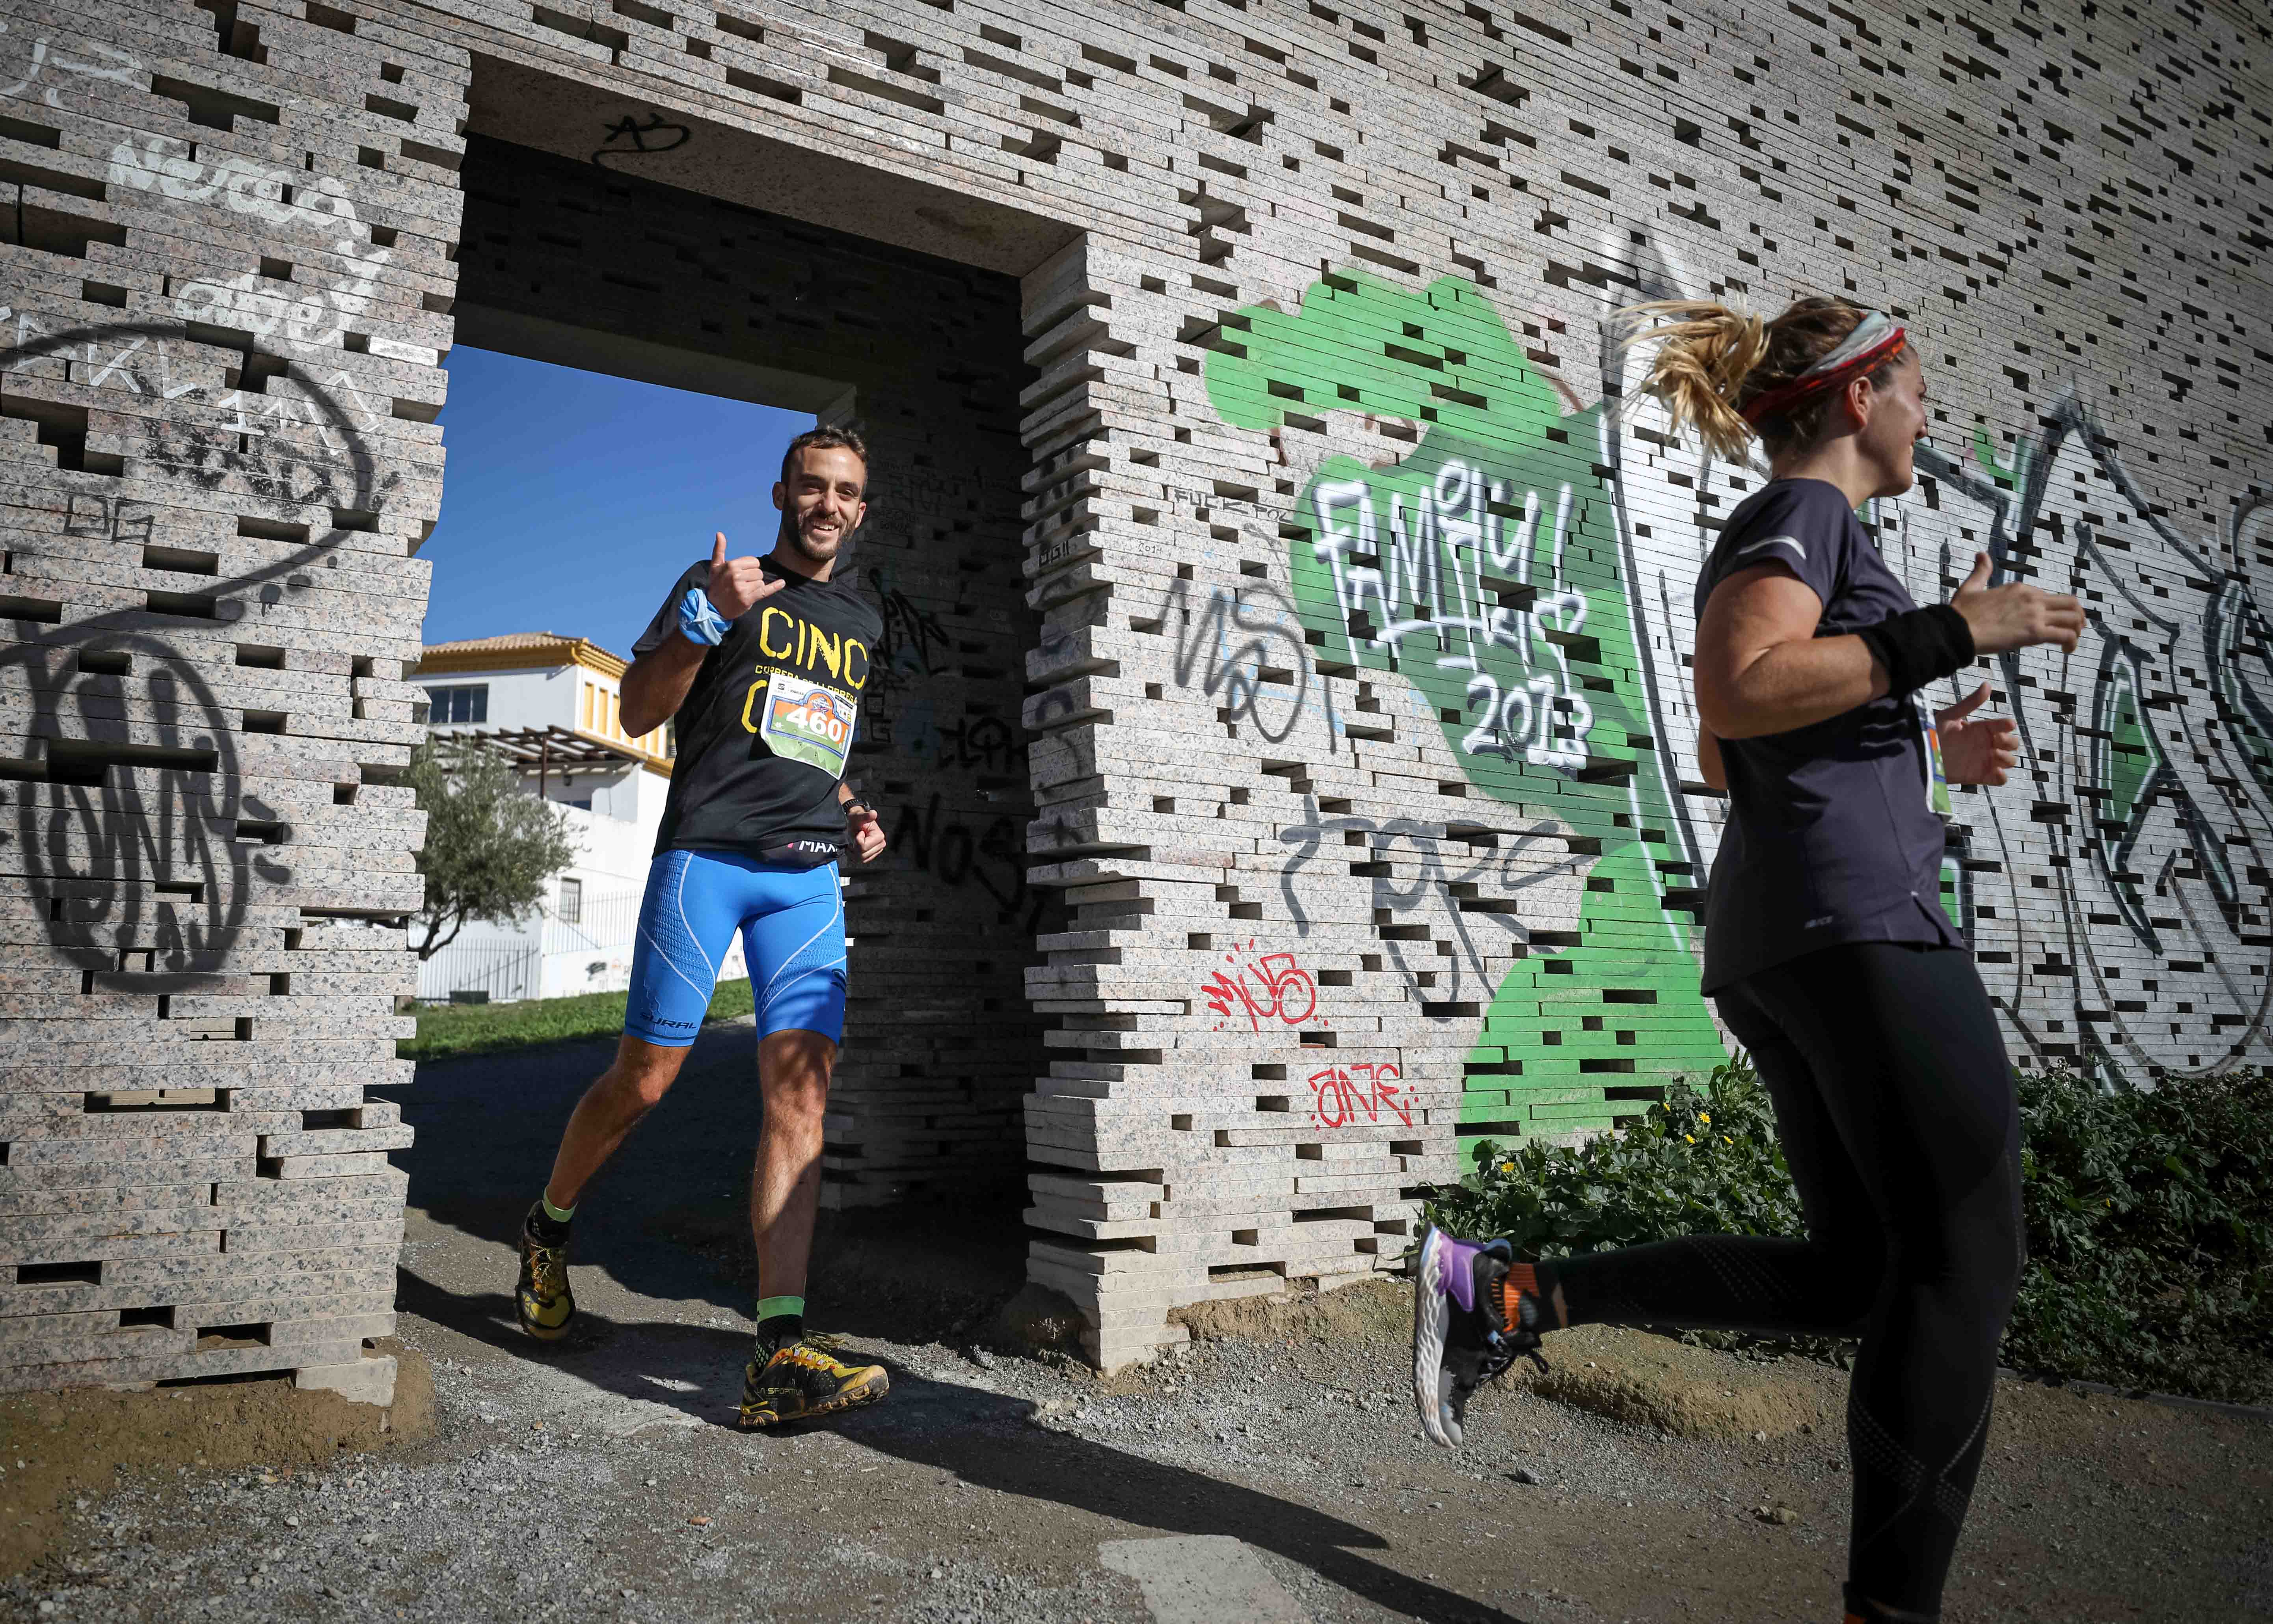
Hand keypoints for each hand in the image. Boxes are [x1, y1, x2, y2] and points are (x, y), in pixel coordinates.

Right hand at [708, 531, 784, 620]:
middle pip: (759, 572)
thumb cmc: (716, 585)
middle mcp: (736, 576)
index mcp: (731, 566)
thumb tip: (720, 534)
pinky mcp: (747, 599)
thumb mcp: (715, 566)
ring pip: (761, 582)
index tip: (742, 574)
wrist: (713, 607)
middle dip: (753, 577)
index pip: (754, 562)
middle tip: (742, 584)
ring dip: (755, 586)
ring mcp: (742, 588)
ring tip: (744, 591)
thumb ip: (719, 550)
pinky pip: (765, 591)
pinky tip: (781, 583)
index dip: (750, 567)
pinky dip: (774, 587)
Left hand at [845, 800, 886, 863]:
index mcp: (879, 836)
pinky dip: (855, 855)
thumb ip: (865, 816)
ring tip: (853, 842)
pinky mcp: (872, 854)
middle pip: (863, 854)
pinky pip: (862, 860)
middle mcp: (880, 844)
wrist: (855, 822)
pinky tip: (854, 846)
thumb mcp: (858, 817)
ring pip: (862, 859)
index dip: (857, 841)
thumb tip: (873, 814)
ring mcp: (876, 850)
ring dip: (854, 852)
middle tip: (854, 838)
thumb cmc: (857, 819)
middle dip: (855, 847)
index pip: (864, 847)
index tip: (858, 833)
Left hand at [1935, 681, 2020, 786]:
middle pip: (2012, 743)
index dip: (2007, 726)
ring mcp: (1984, 760)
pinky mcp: (1979, 775)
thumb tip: (1987, 684)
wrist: (1920, 756)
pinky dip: (2001, 777)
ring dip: (2007, 758)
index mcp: (1981, 728)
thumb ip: (1969, 703)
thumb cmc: (1932, 734)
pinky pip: (1999, 779)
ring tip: (1993, 755)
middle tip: (1995, 741)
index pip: (2004, 726)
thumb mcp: (1950, 716)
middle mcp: (1985, 744)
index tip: (2004, 726)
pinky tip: (1995, 771)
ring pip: (2010, 761)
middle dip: (2009, 742)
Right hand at [1950, 551, 2084, 656]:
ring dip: (2078, 630)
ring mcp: (2035, 615)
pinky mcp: (2034, 633)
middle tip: (2072, 630)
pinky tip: (2067, 651)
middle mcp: (2032, 598)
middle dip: (2077, 617)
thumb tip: (1980, 555)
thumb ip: (1981, 571)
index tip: (2049, 623)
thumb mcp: (1971, 587)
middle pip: (2071, 603)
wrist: (1957, 630)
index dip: (2054, 611)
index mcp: (2020, 588)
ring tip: (2071, 642)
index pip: (2049, 597)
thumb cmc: (1961, 613)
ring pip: (2074, 618)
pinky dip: (2072, 643)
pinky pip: (2065, 635)